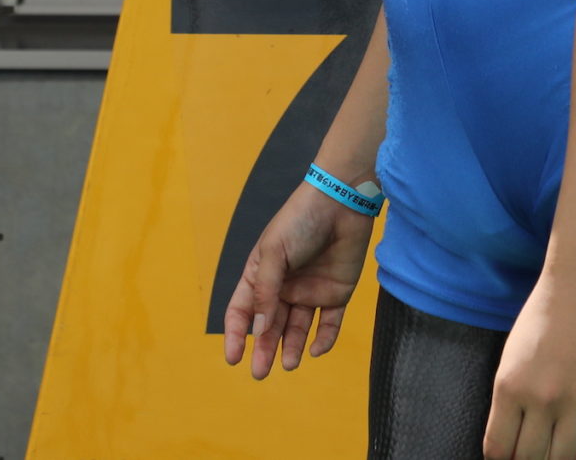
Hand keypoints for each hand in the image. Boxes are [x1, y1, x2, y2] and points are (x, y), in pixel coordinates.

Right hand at [221, 182, 375, 379]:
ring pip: (298, 327)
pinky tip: (316, 350)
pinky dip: (324, 338)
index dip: (235, 333)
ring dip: (292, 347)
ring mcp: (310, 291)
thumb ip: (266, 292)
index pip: (243, 309)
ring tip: (289, 364)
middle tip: (260, 373)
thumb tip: (259, 329)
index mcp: (261, 274)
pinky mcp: (336, 293)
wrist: (341, 202)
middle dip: (263, 348)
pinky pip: (329, 322)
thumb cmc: (299, 221)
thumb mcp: (273, 252)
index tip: (233, 358)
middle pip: (270, 325)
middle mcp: (284, 286)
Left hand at [485, 272, 575, 458]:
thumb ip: (510, 401)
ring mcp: (574, 400)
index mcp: (508, 387)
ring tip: (557, 452)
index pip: (498, 449)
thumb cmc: (542, 319)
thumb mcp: (511, 359)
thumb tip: (511, 441)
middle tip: (534, 455)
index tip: (508, 459)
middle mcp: (539, 398)